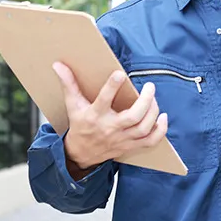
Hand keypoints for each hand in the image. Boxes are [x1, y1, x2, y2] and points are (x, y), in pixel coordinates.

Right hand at [53, 62, 167, 170]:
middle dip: (145, 101)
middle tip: (150, 86)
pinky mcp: (130, 146)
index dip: (112, 87)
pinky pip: (150, 142)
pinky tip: (163, 118)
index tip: (120, 74)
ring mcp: (121, 139)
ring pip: (143, 128)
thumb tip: (58, 65)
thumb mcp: (72, 105)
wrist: (80, 154)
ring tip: (153, 98)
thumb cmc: (79, 125)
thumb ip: (68, 84)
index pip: (104, 100)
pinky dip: (160, 131)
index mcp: (95, 116)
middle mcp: (110, 128)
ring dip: (153, 112)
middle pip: (133, 117)